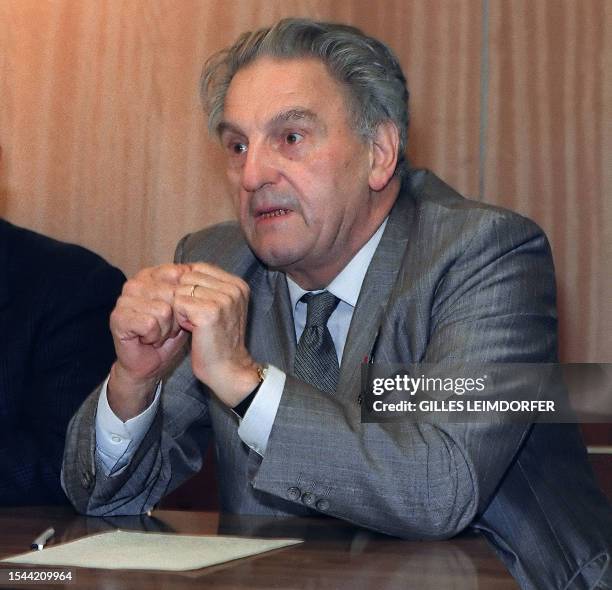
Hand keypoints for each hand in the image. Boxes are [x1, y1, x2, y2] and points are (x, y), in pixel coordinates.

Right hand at [108, 264, 189, 419]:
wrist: (148, 363)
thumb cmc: (168, 335)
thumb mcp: (184, 309)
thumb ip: (188, 290)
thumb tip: (192, 271)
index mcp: (151, 275)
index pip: (179, 275)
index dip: (185, 299)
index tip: (178, 313)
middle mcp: (135, 283)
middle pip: (173, 294)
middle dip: (177, 317)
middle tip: (167, 328)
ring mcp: (124, 299)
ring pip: (163, 310)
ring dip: (166, 329)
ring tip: (157, 334)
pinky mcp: (118, 317)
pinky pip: (150, 324)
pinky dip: (154, 336)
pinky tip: (148, 339)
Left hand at [173, 263, 260, 406]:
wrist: (229, 369)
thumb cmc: (219, 340)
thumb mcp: (220, 306)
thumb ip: (207, 285)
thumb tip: (180, 268)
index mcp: (238, 284)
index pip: (198, 268)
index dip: (189, 287)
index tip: (197, 308)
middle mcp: (234, 288)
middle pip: (188, 277)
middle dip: (184, 297)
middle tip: (196, 319)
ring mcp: (224, 299)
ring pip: (181, 290)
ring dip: (181, 309)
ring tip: (195, 324)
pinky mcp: (210, 312)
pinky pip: (178, 304)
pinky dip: (179, 318)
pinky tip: (192, 330)